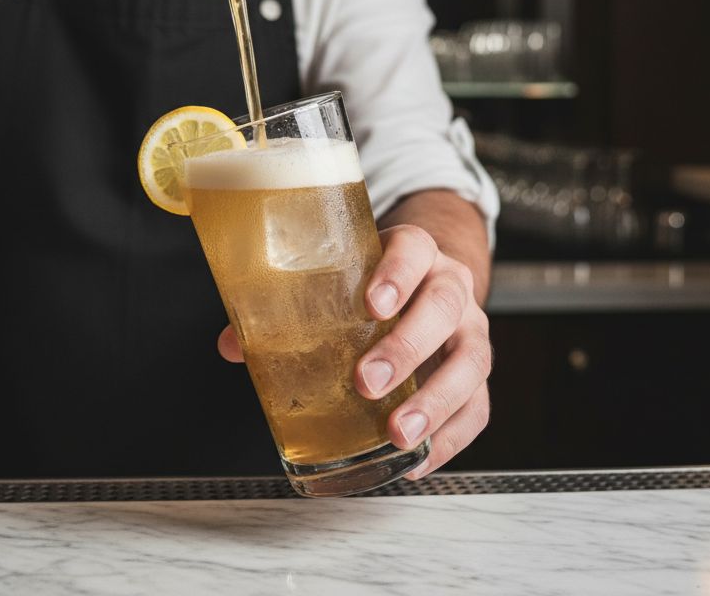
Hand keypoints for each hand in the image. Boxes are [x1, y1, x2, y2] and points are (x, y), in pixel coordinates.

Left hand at [217, 224, 492, 477]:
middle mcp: (451, 285)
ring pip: (471, 360)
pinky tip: (416, 459)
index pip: (413, 250)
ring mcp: (471, 329)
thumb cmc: (375, 281)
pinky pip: (477, 407)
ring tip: (397, 433)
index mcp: (416, 250)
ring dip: (435, 401)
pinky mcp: (477, 374)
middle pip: (444, 307)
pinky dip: (451, 438)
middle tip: (366, 380)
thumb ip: (289, 303)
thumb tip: (232, 343)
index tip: (372, 304)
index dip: (397, 274)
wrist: (428, 279)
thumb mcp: (340, 274)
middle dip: (407, 347)